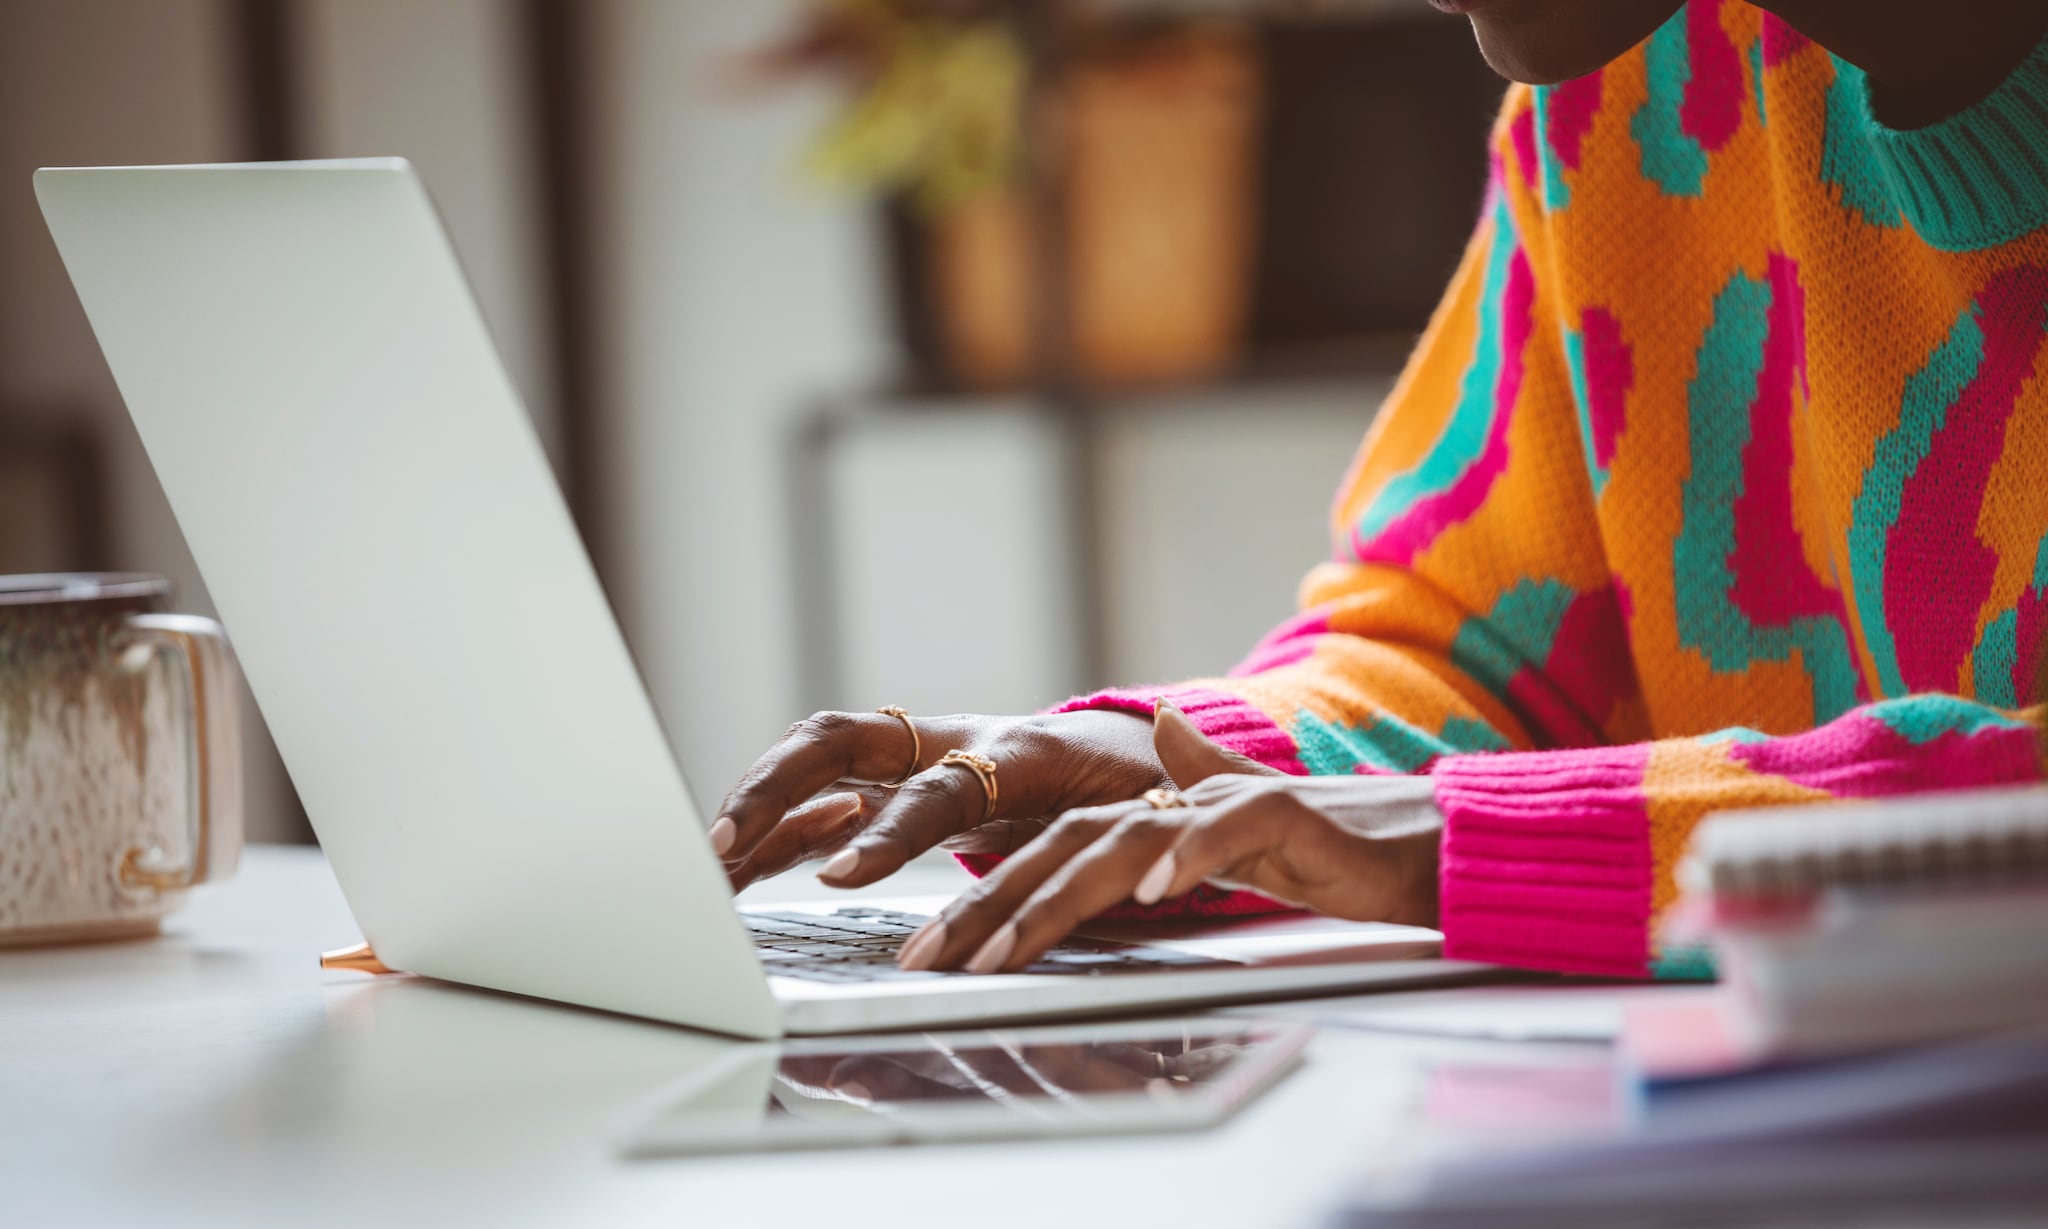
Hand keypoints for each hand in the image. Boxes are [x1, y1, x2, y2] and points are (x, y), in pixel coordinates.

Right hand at [714, 708, 1164, 890]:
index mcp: (1018, 747)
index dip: (889, 830)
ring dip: (758, 806)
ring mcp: (917, 760)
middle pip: (841, 742)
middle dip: (775, 786)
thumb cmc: (1143, 779)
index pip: (938, 788)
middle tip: (725, 844)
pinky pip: (824, 805)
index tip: (841, 874)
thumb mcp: (1156, 791)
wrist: (1128, 756)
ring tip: (707, 861)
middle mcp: (951, 743)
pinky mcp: (898, 788)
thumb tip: (1163, 780)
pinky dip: (782, 832)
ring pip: (816, 765)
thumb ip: (1154, 792)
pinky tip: (744, 865)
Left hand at [895, 704, 1442, 973]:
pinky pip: (1225, 834)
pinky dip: (1185, 858)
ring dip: (1057, 894)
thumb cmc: (1335, 848)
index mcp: (1160, 816)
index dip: (990, 894)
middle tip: (931, 957)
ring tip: (1006, 945)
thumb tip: (1161, 730)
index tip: (933, 948)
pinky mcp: (1286, 815)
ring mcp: (1229, 805)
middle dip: (990, 903)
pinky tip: (1149, 893)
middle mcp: (1181, 802)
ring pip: (1122, 840)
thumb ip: (1195, 789)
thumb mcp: (1240, 833)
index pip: (1055, 849)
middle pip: (1065, 843)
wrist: (1432, 837)